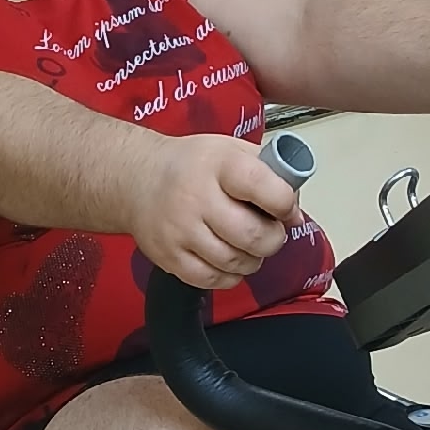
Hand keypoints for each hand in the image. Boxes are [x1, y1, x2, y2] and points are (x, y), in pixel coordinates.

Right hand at [131, 134, 302, 290]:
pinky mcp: (168, 257)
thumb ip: (269, 173)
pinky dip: (229, 276)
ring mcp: (180, 230)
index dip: (285, 204)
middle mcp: (197, 197)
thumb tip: (293, 213)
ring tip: (247, 245)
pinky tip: (227, 259)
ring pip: (235, 261)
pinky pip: (212, 280)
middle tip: (269, 233)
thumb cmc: (191, 165)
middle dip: (272, 239)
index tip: (285, 208)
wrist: (136, 179)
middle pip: (253, 235)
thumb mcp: (231, 150)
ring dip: (252, 260)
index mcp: (219, 164)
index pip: (267, 189)